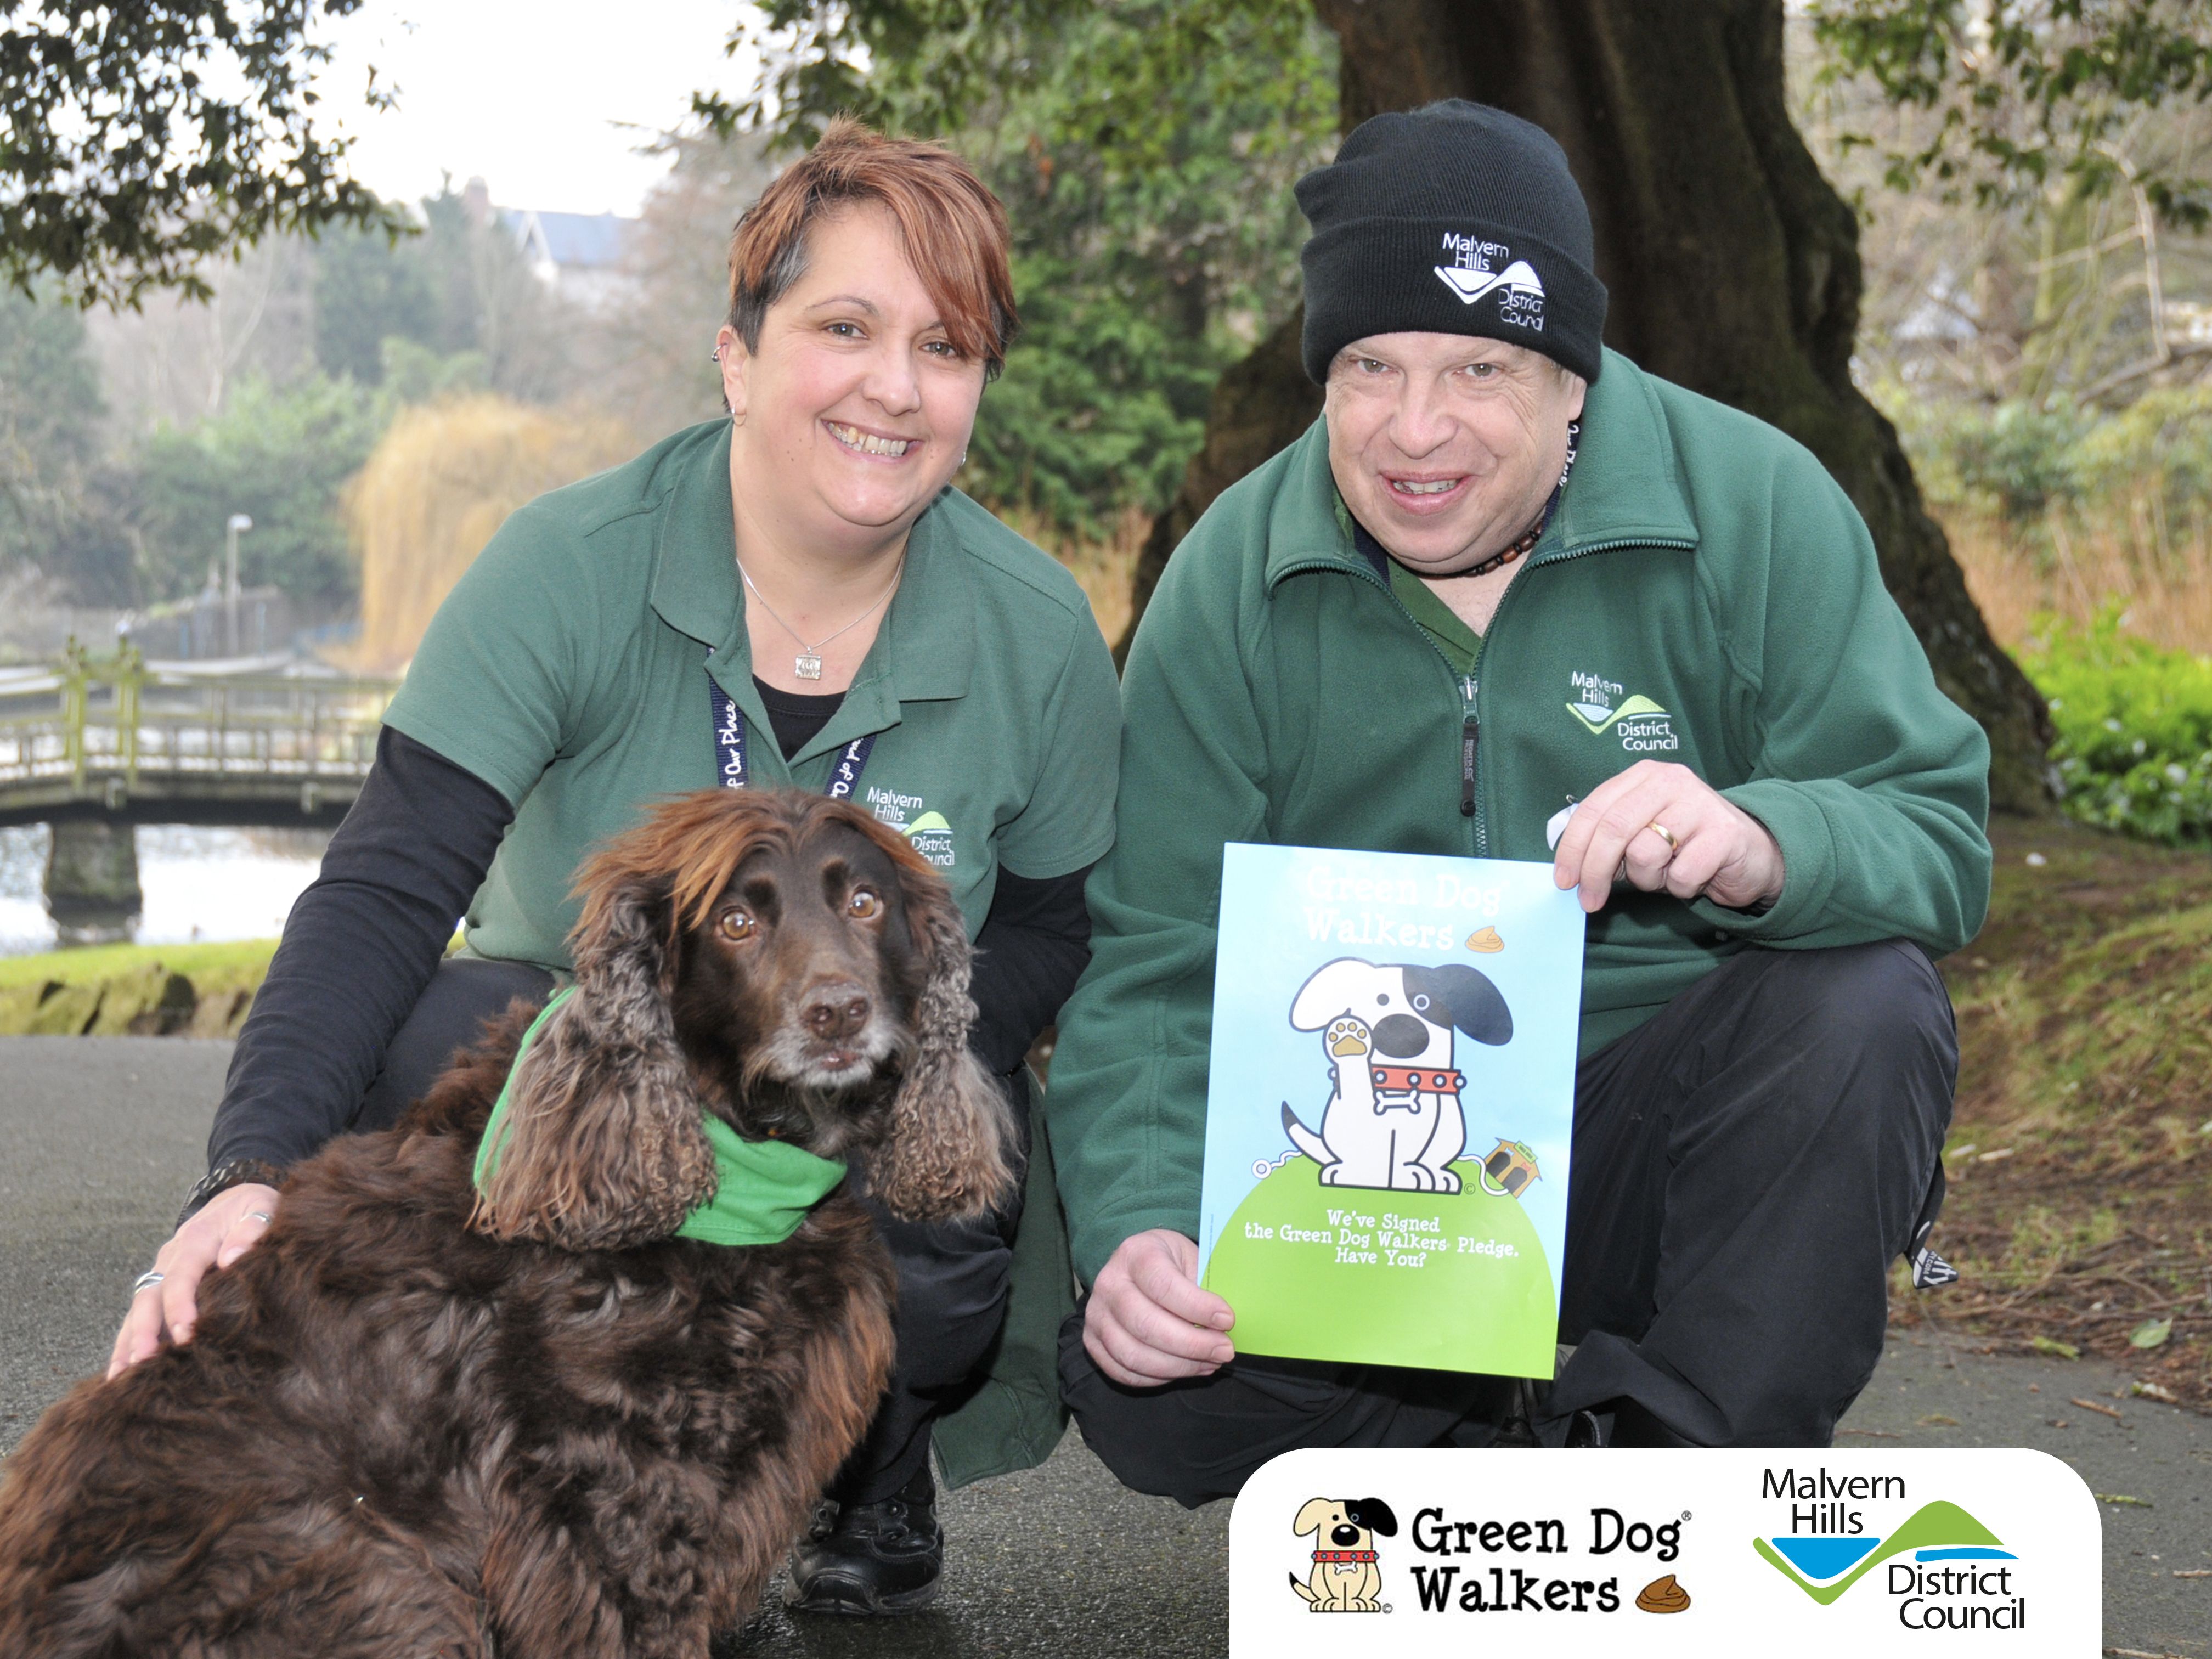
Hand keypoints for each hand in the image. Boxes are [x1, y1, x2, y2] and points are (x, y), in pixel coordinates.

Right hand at [106, 1184, 278, 1378]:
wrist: (235, 1202)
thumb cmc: (254, 1210)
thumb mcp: (260, 1208)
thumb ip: (251, 1229)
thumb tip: (231, 1257)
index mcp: (195, 1240)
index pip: (182, 1276)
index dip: (180, 1305)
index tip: (186, 1333)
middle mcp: (169, 1258)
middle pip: (150, 1297)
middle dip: (145, 1331)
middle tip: (144, 1362)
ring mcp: (160, 1273)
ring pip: (138, 1311)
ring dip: (128, 1343)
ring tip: (121, 1378)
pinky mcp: (160, 1286)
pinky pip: (140, 1316)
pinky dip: (128, 1342)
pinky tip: (122, 1372)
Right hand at [1083, 1228, 1235, 1387]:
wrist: (1137, 1265)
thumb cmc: (1172, 1264)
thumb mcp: (1192, 1257)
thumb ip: (1207, 1286)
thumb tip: (1229, 1323)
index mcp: (1135, 1253)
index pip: (1164, 1286)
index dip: (1197, 1307)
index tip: (1228, 1320)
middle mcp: (1109, 1283)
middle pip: (1146, 1325)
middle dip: (1192, 1345)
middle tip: (1224, 1350)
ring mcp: (1096, 1316)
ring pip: (1134, 1355)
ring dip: (1179, 1366)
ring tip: (1210, 1363)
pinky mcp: (1093, 1343)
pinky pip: (1124, 1372)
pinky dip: (1159, 1377)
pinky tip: (1186, 1369)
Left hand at [1552, 761, 1783, 913]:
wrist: (1752, 852)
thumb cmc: (1686, 846)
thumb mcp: (1642, 834)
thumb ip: (1609, 841)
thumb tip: (1572, 869)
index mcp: (1643, 776)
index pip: (1594, 809)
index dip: (1573, 847)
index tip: (1563, 880)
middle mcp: (1670, 781)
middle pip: (1614, 829)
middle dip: (1594, 871)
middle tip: (1589, 901)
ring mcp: (1699, 804)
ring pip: (1645, 854)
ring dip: (1649, 880)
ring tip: (1667, 873)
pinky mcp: (1724, 833)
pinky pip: (1681, 875)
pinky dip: (1681, 887)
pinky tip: (1695, 876)